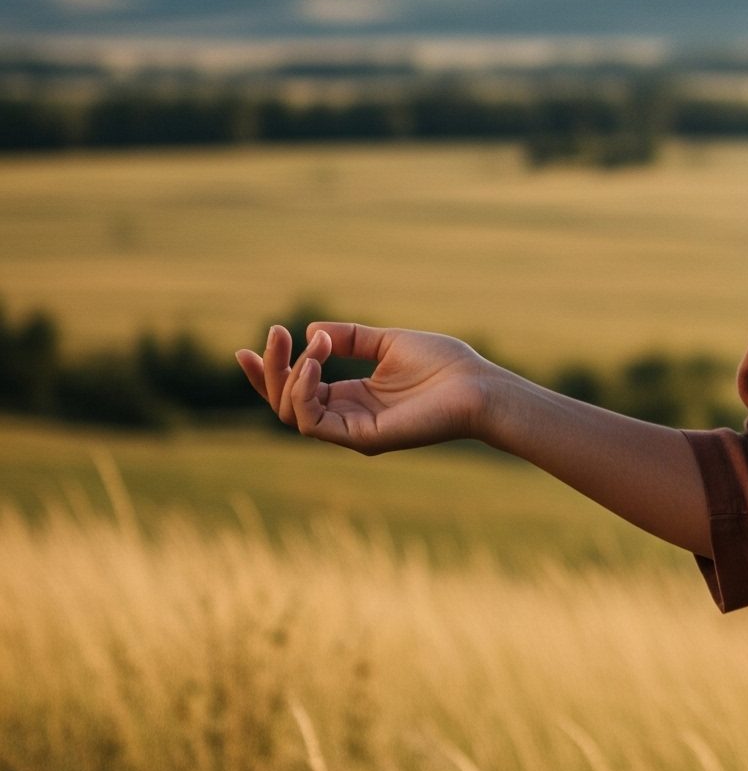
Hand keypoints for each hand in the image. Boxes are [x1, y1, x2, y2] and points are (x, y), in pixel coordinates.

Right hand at [233, 320, 490, 454]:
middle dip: (271, 371)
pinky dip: (305, 392)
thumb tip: (311, 332)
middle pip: (286, 403)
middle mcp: (347, 418)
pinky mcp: (363, 438)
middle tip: (272, 335)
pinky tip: (314, 364)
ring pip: (293, 413)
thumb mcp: (389, 342)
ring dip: (290, 376)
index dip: (269, 373)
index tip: (246, 349)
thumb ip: (351, 338)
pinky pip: (314, 422)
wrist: (478, 385)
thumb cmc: (445, 365)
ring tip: (310, 347)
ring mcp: (353, 431)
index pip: (297, 392)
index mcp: (353, 397)